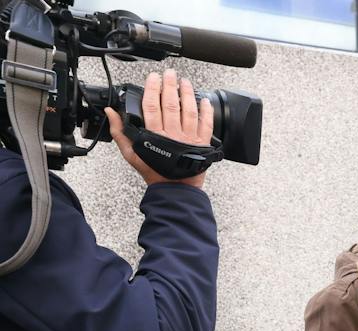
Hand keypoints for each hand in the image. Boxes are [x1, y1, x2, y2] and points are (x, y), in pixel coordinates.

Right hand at [106, 70, 214, 187]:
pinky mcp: (202, 144)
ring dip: (187, 94)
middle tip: (169, 73)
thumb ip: (120, 132)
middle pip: (170, 104)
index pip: (152, 106)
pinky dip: (206, 112)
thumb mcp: (131, 154)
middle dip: (170, 86)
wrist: (176, 190)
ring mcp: (188, 139)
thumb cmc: (154, 172)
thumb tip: (111, 112)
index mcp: (154, 135)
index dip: (153, 89)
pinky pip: (206, 125)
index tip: (153, 78)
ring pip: (188, 111)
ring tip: (185, 82)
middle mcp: (172, 134)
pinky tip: (205, 100)